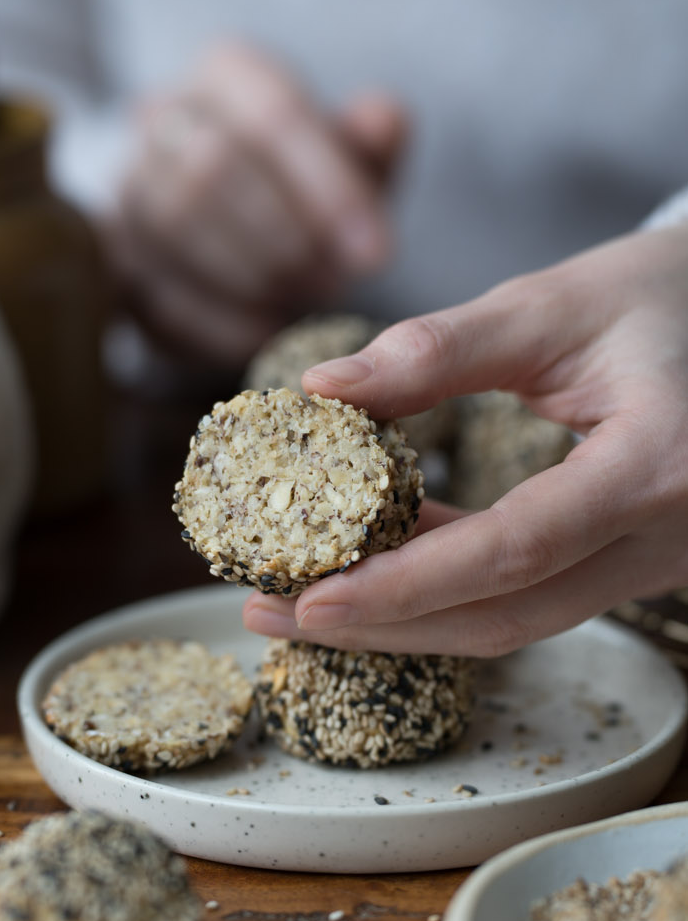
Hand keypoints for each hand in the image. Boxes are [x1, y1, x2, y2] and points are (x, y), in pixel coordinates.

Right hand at [111, 41, 408, 367]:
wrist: (234, 228)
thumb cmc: (305, 188)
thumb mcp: (353, 160)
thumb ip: (373, 142)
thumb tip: (383, 120)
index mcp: (227, 75)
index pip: (272, 114)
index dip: (329, 189)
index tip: (378, 256)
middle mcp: (161, 117)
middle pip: (212, 167)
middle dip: (286, 237)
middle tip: (335, 284)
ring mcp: (126, 189)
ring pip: (173, 227)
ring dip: (252, 277)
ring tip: (304, 302)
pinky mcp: (113, 263)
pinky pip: (154, 294)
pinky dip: (221, 324)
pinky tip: (268, 333)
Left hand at [243, 224, 687, 655]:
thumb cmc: (660, 296)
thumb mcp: (553, 305)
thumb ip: (438, 350)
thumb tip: (320, 388)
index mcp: (655, 465)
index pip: (514, 550)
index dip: (406, 584)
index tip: (309, 599)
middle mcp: (665, 537)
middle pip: (506, 615)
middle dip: (381, 623)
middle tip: (272, 611)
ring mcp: (654, 563)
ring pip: (516, 619)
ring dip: (405, 616)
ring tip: (301, 596)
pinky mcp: (631, 564)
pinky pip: (531, 595)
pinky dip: (448, 586)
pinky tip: (375, 559)